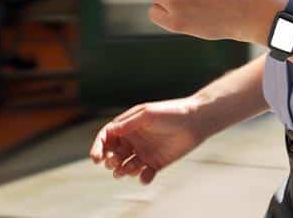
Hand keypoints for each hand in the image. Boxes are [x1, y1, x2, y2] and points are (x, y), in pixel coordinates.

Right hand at [89, 96, 213, 184]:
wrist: (196, 121)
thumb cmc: (171, 113)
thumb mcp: (147, 115)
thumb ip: (128, 124)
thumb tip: (109, 132)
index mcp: (128, 126)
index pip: (107, 138)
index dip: (98, 148)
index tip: (96, 158)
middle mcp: (134, 141)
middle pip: (113, 154)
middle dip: (110, 161)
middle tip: (115, 161)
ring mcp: (144, 153)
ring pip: (126, 167)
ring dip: (123, 171)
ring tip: (129, 169)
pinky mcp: (156, 163)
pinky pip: (144, 175)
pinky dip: (143, 178)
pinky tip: (146, 175)